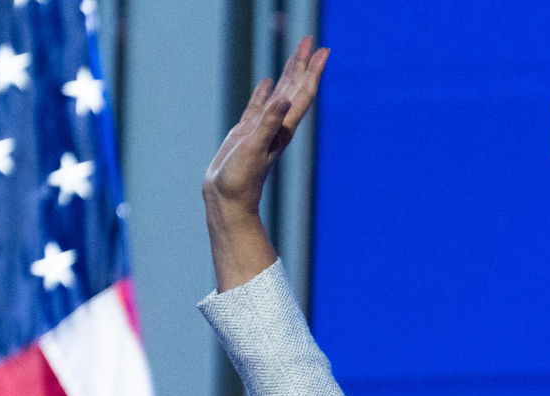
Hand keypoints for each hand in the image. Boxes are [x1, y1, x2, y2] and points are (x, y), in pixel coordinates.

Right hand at [202, 35, 329, 290]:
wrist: (226, 201)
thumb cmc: (240, 181)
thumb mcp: (254, 151)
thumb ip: (267, 125)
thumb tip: (284, 99)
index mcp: (281, 128)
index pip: (302, 93)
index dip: (312, 71)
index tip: (323, 50)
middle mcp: (276, 126)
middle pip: (294, 88)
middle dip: (302, 64)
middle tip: (310, 40)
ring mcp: (262, 129)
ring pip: (279, 93)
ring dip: (288, 73)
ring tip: (296, 53)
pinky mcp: (246, 133)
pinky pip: (259, 106)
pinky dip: (265, 92)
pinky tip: (268, 82)